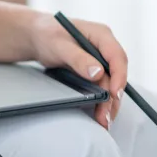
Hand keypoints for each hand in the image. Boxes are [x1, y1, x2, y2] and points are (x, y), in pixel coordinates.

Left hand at [29, 13, 127, 130]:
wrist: (37, 37)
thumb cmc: (47, 34)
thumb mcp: (59, 45)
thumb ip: (78, 58)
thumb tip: (98, 73)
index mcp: (101, 35)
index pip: (117, 56)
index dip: (119, 76)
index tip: (114, 94)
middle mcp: (105, 47)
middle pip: (116, 74)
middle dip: (113, 97)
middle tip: (106, 117)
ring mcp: (101, 60)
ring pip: (111, 84)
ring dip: (109, 103)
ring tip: (103, 121)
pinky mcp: (95, 70)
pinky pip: (103, 86)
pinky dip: (101, 100)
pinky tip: (98, 113)